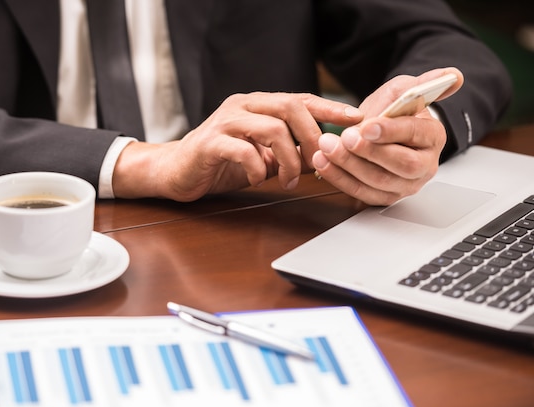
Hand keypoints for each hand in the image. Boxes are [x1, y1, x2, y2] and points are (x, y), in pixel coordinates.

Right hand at [112, 92, 362, 200]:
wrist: (177, 172)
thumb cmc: (222, 163)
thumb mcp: (264, 157)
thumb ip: (291, 153)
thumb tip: (326, 156)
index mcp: (257, 105)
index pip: (301, 99)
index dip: (330, 109)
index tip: (355, 120)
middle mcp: (242, 106)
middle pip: (290, 107)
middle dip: (312, 136)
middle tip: (318, 162)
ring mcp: (225, 122)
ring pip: (272, 128)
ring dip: (288, 159)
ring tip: (288, 180)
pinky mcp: (210, 143)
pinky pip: (244, 150)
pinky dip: (259, 168)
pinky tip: (259, 179)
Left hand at [312, 67, 463, 205]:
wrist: (378, 132)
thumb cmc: (394, 112)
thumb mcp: (405, 90)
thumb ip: (425, 82)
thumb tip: (454, 75)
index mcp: (433, 137)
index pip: (416, 135)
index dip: (391, 131)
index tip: (367, 126)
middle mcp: (424, 166)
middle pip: (401, 165)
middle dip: (369, 152)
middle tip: (344, 138)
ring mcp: (404, 185)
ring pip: (378, 181)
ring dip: (348, 165)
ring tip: (326, 146)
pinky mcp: (383, 197)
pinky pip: (361, 192)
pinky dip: (339, 178)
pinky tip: (323, 162)